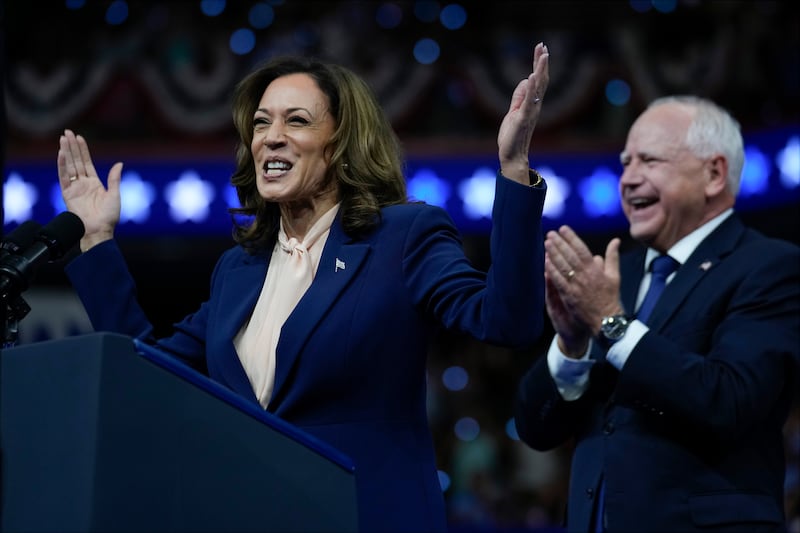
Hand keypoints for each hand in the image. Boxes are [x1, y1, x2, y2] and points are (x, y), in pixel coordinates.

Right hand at [57, 129, 122, 250]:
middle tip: (67, 132)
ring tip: (63, 139)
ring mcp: (74, 188)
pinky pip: (64, 177)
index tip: (79, 138)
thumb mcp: (115, 195)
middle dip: (72, 147)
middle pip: (76, 161)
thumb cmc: (109, 217)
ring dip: (66, 152)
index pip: (87, 162)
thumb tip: (119, 164)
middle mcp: (83, 184)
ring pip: (69, 166)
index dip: (83, 150)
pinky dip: (62, 165)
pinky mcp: (67, 194)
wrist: (99, 230)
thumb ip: (114, 179)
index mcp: (94, 183)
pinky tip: (61, 154)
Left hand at [497, 42, 548, 183]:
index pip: (538, 80)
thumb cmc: (513, 135)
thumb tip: (526, 80)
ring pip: (538, 88)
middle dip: (542, 63)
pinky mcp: (523, 118)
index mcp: (532, 103)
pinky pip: (528, 102)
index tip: (541, 49)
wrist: (512, 155)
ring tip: (543, 56)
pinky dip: (531, 89)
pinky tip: (532, 76)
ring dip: (540, 71)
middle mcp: (535, 106)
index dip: (539, 64)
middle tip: (543, 46)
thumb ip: (519, 97)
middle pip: (541, 80)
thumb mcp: (514, 111)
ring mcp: (530, 112)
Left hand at [544, 226, 622, 340]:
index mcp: (596, 269)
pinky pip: (559, 281)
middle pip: (570, 255)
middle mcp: (585, 275)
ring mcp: (576, 285)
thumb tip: (615, 241)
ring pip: (563, 266)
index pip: (581, 249)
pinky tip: (545, 262)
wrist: (606, 319)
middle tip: (550, 233)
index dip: (571, 238)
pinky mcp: (569, 295)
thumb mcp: (615, 275)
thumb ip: (612, 256)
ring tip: (546, 243)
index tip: (563, 228)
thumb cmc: (610, 297)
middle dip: (559, 243)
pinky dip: (552, 271)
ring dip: (553, 254)